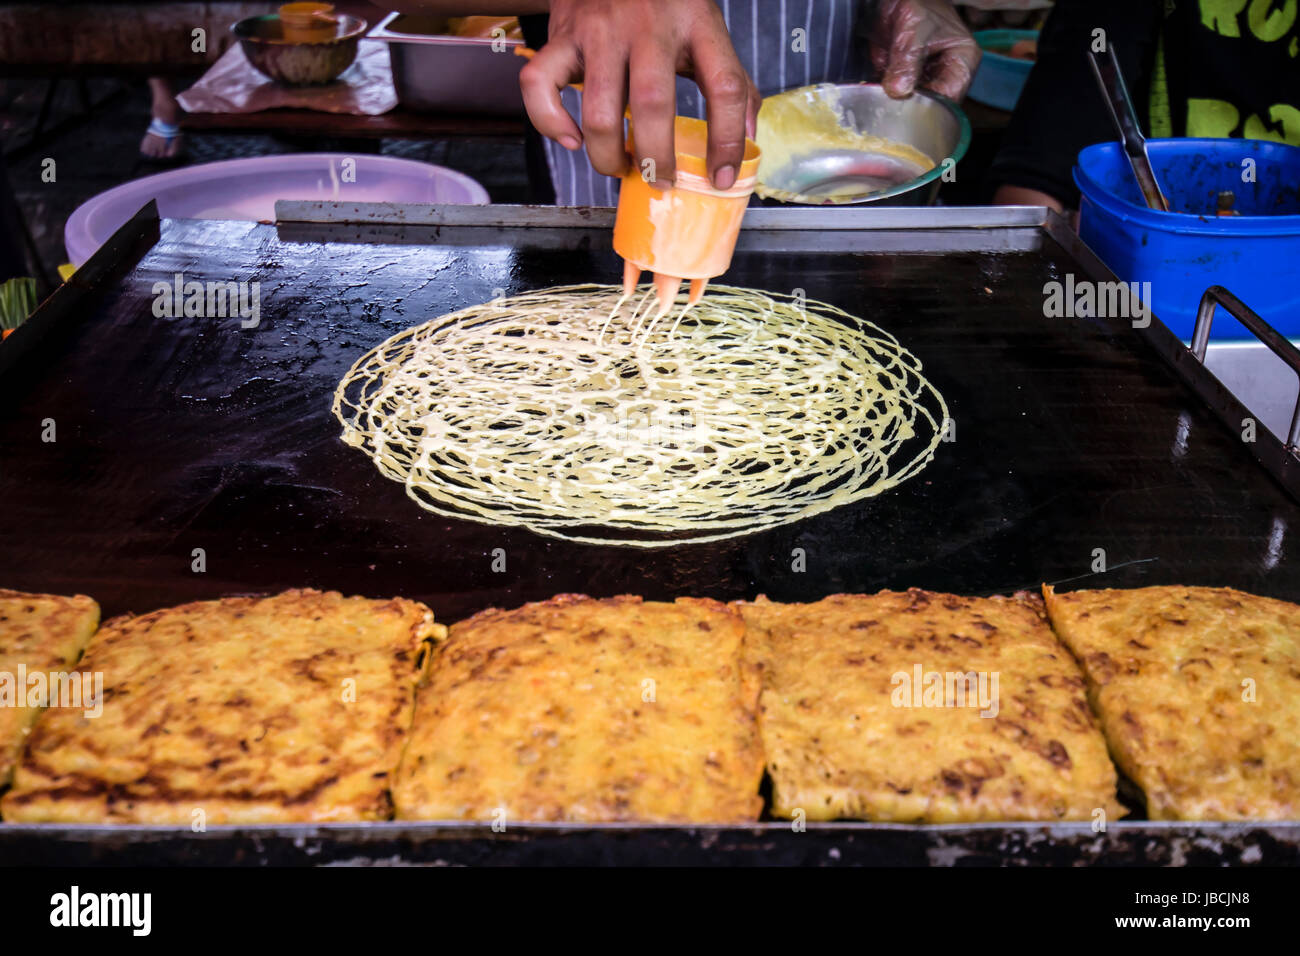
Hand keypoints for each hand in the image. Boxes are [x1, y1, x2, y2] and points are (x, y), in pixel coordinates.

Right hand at [518, 0, 759, 188]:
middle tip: (662, 182)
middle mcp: (647, 24)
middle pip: (653, 103)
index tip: (721, 177)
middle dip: (657, 158)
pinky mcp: (560, 36)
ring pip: (599, 110)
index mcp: (696, 21)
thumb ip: (730, 81)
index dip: (728, 139)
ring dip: (608, 155)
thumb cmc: (663, 6)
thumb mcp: (705, 28)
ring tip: (620, 167)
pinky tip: (573, 139)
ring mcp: (599, 30)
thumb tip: (747, 146)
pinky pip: (541, 87)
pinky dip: (551, 123)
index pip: (724, 86)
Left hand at [869, 0, 981, 100]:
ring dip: (894, 102)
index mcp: (962, 61)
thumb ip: (907, 60)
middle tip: (891, 103)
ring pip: (911, 102)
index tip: (908, 105)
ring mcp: (924, 78)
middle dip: (910, 105)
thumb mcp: (915, 30)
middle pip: (931, 102)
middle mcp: (945, 73)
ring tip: (882, 95)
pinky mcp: (904, 78)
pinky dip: (882, 96)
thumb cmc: (919, 4)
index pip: (951, 94)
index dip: (931, 104)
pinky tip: (874, 92)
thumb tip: (898, 90)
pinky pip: (894, 95)